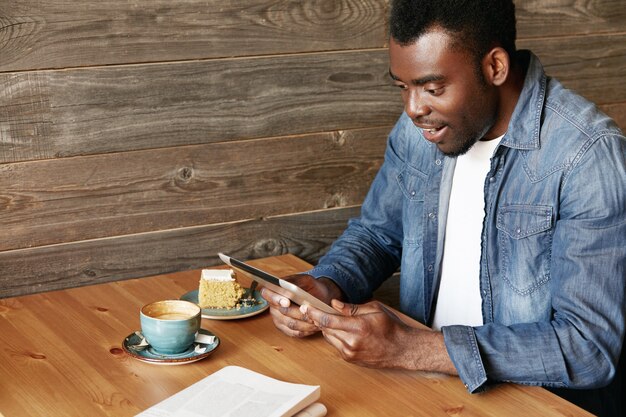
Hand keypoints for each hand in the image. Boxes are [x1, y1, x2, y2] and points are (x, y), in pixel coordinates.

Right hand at [260, 274, 342, 337]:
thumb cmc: (312, 287)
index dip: (275, 298)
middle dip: (298, 313)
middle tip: (311, 312)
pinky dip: (306, 330)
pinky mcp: (286, 329)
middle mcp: (274, 305)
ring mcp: (278, 319)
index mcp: (274, 290)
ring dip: (305, 323)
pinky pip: (294, 333)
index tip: (287, 302)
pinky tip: (314, 326)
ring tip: (317, 319)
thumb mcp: (306, 280)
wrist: (319, 297)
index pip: (267, 293)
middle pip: (282, 312)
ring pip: (290, 324)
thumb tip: (288, 287)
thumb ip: (296, 281)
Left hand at [301, 300, 455, 373]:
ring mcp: (350, 353)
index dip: (314, 313)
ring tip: (339, 320)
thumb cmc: (391, 327)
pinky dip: (336, 336)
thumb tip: (334, 304)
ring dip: (329, 328)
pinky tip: (346, 331)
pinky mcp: (350, 359)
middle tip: (318, 309)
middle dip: (320, 319)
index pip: (327, 321)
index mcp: (357, 328)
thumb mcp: (374, 309)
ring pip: (329, 337)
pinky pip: (335, 345)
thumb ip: (351, 308)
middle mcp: (351, 343)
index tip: (305, 308)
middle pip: (325, 329)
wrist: (402, 349)